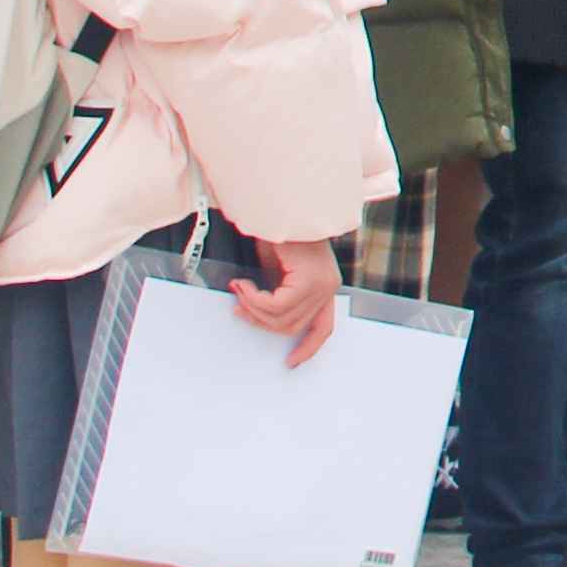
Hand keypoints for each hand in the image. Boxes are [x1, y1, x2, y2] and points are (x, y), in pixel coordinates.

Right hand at [232, 233, 341, 365]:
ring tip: (239, 291)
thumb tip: (261, 317)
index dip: (308, 347)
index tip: (291, 363)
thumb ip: (279, 293)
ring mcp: (321, 284)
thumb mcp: (279, 269)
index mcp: (325, 287)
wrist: (281, 204)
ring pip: (281, 318)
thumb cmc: (278, 231)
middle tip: (238, 305)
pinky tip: (242, 284)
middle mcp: (328, 287)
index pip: (324, 328)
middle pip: (291, 326)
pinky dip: (253, 299)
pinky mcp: (309, 279)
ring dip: (253, 308)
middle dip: (259, 320)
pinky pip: (276, 305)